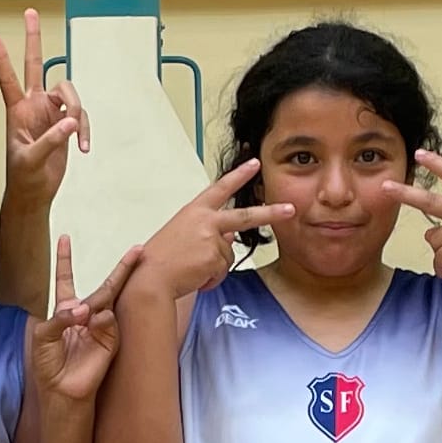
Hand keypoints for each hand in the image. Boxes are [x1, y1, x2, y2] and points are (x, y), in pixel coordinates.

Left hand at [0, 8, 87, 202]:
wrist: (34, 193)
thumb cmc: (24, 177)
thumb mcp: (31, 160)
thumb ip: (51, 140)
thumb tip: (70, 122)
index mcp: (17, 111)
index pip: (8, 79)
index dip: (1, 58)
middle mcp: (33, 105)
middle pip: (35, 64)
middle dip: (34, 39)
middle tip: (31, 13)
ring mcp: (50, 112)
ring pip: (69, 93)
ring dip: (78, 112)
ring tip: (78, 137)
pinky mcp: (65, 123)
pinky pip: (81, 116)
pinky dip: (85, 130)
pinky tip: (83, 147)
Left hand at [32, 236, 142, 401]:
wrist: (61, 391)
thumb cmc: (48, 365)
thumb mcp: (44, 336)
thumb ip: (61, 318)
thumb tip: (84, 308)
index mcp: (65, 311)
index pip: (66, 279)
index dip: (65, 259)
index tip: (65, 238)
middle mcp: (85, 315)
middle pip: (105, 286)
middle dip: (122, 268)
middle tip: (139, 249)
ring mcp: (100, 327)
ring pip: (109, 300)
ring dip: (106, 292)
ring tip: (96, 299)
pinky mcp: (110, 340)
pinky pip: (108, 320)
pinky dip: (99, 319)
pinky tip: (89, 322)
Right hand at [138, 159, 294, 297]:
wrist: (150, 279)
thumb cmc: (161, 258)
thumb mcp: (184, 235)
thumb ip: (208, 231)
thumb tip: (230, 236)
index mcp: (195, 210)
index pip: (220, 188)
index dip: (239, 175)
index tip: (255, 163)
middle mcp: (205, 220)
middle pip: (245, 216)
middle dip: (271, 213)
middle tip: (290, 209)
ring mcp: (211, 239)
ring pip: (227, 256)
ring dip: (213, 267)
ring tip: (190, 268)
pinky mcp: (215, 258)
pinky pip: (221, 272)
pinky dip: (210, 279)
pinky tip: (192, 276)